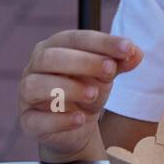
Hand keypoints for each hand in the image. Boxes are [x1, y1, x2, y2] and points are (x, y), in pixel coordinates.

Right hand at [18, 30, 143, 156]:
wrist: (78, 124)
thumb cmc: (89, 88)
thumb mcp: (107, 73)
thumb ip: (120, 61)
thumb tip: (136, 52)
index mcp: (54, 46)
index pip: (75, 38)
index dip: (102, 42)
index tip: (127, 48)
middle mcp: (35, 67)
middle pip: (50, 57)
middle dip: (83, 62)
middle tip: (110, 71)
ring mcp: (27, 95)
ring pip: (35, 85)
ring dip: (68, 88)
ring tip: (94, 94)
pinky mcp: (28, 121)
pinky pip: (36, 120)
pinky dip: (59, 120)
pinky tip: (80, 119)